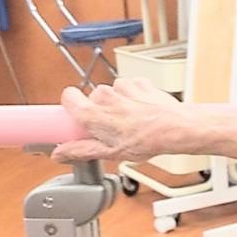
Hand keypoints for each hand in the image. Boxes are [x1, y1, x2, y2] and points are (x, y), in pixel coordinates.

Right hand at [54, 78, 189, 163]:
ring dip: (118, 105)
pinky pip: (128, 88)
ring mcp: (122, 86)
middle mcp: (105, 95)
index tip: (76, 117)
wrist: (176, 127)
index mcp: (93, 113)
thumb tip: (59, 154)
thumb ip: (81, 151)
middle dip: (100, 111)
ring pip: (112, 94)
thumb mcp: (110, 153)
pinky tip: (142, 112)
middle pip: (93, 99)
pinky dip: (133, 98)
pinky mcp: (138, 82)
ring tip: (131, 122)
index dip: (72, 106)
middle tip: (111, 128)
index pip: (68, 97)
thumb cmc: (147, 140)